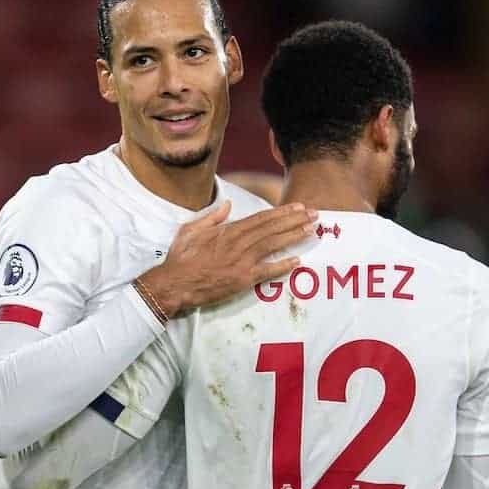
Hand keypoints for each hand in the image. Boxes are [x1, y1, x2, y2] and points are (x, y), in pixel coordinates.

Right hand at [140, 200, 316, 315]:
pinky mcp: (242, 279)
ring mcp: (241, 261)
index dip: (281, 213)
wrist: (174, 283)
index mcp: (227, 231)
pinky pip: (267, 271)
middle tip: (314, 215)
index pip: (260, 218)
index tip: (297, 207)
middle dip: (294, 221)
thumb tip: (227, 205)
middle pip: (271, 229)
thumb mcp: (191, 229)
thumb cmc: (180, 258)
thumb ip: (211, 217)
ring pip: (273, 245)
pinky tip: (297, 260)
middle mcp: (238, 243)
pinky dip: (282, 265)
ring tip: (311, 231)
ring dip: (294, 237)